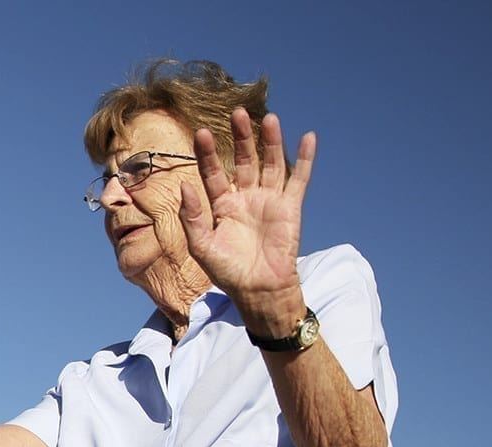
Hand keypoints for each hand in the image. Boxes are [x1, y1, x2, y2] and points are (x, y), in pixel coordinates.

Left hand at [179, 109, 313, 321]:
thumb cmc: (227, 271)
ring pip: (270, 163)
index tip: (199, 133)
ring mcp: (269, 200)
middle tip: (237, 112)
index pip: (212, 172)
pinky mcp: (291, 207)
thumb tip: (185, 186)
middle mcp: (245, 197)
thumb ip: (192, 216)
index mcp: (221, 205)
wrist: (258, 289)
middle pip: (243, 160)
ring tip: (267, 118)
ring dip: (270, 141)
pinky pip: (299, 178)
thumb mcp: (201, 245)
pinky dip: (304, 158)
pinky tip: (307, 137)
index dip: (207, 154)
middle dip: (240, 137)